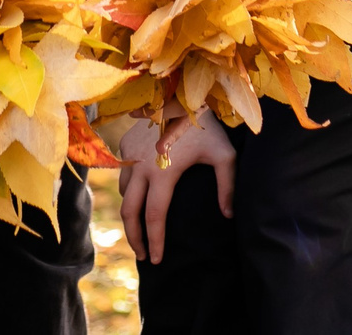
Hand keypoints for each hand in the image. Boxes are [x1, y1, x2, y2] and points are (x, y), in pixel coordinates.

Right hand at [118, 108, 234, 265]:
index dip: (155, 241)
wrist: (182, 91)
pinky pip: (123, 172)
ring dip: (132, 213)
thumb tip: (228, 215)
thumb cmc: (207, 125)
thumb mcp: (224, 154)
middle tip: (143, 255)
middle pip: (130, 212)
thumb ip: (227, 186)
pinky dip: (130, 189)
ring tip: (142, 228)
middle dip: (135, 238)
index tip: (156, 260)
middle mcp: (141, 165)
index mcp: (163, 172)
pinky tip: (139, 195)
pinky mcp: (125, 142)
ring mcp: (130, 153)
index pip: (154, 216)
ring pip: (125, 193)